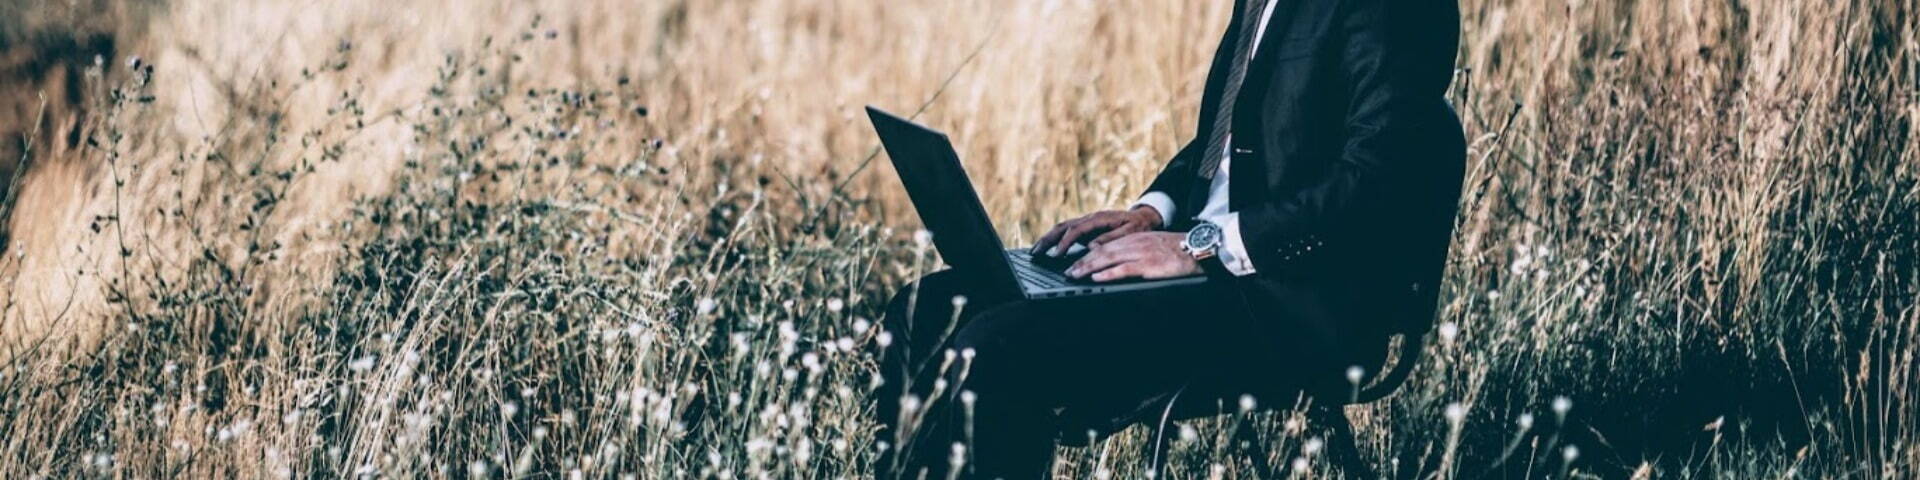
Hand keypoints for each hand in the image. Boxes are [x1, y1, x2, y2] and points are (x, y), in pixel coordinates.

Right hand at [1031, 206, 1163, 256]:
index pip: (1077, 230)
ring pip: (1062, 228)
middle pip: (1063, 226)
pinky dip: (1055, 239)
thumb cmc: (1138, 226)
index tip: (1056, 255)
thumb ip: (1111, 238)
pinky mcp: (1086, 227)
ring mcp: (1087, 221)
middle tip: (1035, 253)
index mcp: (1099, 219)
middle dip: (1048, 239)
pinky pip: (1067, 231)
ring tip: (1035, 251)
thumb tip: (1092, 246)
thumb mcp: (1130, 232)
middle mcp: (1090, 218)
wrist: (1144, 216)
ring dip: (1048, 239)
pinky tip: (1048, 248)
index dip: (1065, 243)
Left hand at [1065, 232, 1200, 281]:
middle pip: (1102, 252)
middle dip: (1082, 262)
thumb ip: (1135, 250)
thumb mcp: (1151, 245)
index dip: (1088, 255)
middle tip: (1068, 271)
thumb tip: (1117, 262)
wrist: (1196, 248)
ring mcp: (1140, 253)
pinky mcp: (1148, 265)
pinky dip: (1108, 274)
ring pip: (1108, 259)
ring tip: (1075, 275)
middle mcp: (1134, 243)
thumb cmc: (1176, 249)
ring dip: (1089, 268)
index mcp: (1134, 238)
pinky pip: (1124, 269)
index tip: (1075, 263)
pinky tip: (1097, 278)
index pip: (1105, 246)